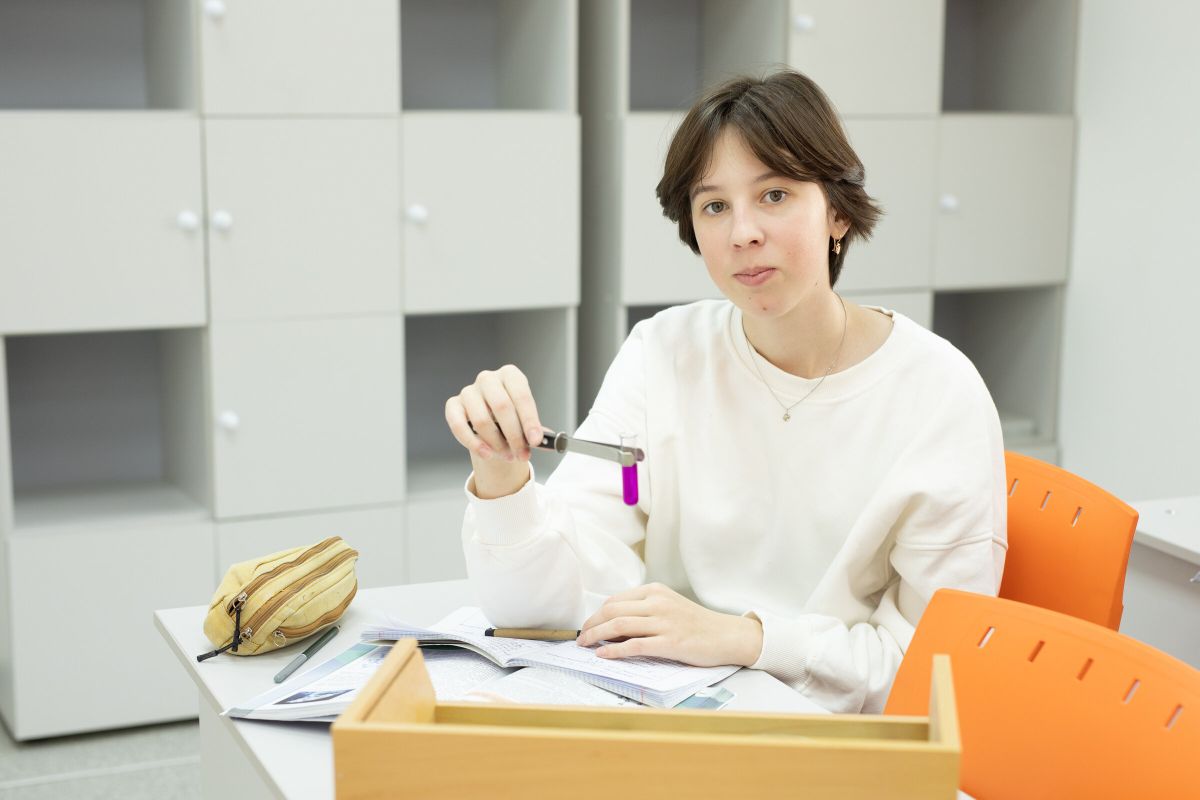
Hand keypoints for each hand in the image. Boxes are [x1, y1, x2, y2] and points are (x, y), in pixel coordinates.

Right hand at [445, 364, 544, 497]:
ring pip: (482, 420)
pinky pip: (459, 425)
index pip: (521, 396)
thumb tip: (549, 444)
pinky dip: (473, 443)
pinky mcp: (453, 405)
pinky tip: (486, 453)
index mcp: (510, 375)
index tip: (536, 440)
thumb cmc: (512, 416)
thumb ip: (536, 431)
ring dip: (496, 443)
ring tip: (507, 455)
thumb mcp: (526, 420)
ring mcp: (469, 391)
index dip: (529, 420)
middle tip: (522, 454)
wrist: (492, 419)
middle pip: (502, 407)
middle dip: (514, 436)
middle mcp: (488, 379)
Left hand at [577, 583, 763, 667]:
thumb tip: (612, 626)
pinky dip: (615, 650)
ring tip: (586, 646)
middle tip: (581, 639)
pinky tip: (604, 655)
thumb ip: (644, 611)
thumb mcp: (669, 607)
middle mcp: (658, 603)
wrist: (726, 635)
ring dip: (597, 636)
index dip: (596, 614)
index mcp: (655, 591)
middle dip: (591, 625)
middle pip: (612, 610)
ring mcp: (664, 622)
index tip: (588, 626)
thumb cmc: (696, 624)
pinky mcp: (670, 642)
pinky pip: (635, 645)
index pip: (615, 600)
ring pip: (619, 625)